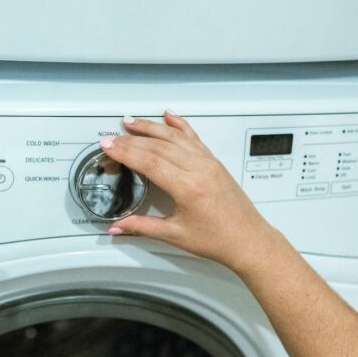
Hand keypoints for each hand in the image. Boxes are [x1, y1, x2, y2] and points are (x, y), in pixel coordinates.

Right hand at [101, 111, 280, 273]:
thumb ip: (142, 227)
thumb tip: (119, 226)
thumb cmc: (219, 239)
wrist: (248, 240)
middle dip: (132, 139)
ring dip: (151, 127)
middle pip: (159, 146)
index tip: (110, 146)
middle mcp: (200, 170)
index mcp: (189, 188)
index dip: (126, 152)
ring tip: (132, 122)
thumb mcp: (175, 235)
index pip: (150, 162)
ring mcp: (209, 163)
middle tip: (112, 138)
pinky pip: (194, 137)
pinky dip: (179, 124)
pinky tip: (169, 116)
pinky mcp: (215, 161)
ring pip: (175, 137)